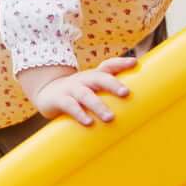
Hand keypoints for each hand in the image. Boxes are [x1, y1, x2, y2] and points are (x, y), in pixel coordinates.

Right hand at [18, 57, 135, 125]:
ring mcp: (71, 89)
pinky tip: (89, 122)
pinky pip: (69, 106)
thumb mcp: (93, 86)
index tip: (134, 63)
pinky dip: (79, 113)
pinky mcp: (59, 100)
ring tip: (110, 118)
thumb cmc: (79, 92)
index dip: (120, 63)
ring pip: (85, 95)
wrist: (47, 93)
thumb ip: (111, 89)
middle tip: (126, 93)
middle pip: (98, 78)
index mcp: (93, 76)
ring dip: (98, 105)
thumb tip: (138, 98)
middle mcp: (83, 80)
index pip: (108, 66)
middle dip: (112, 84)